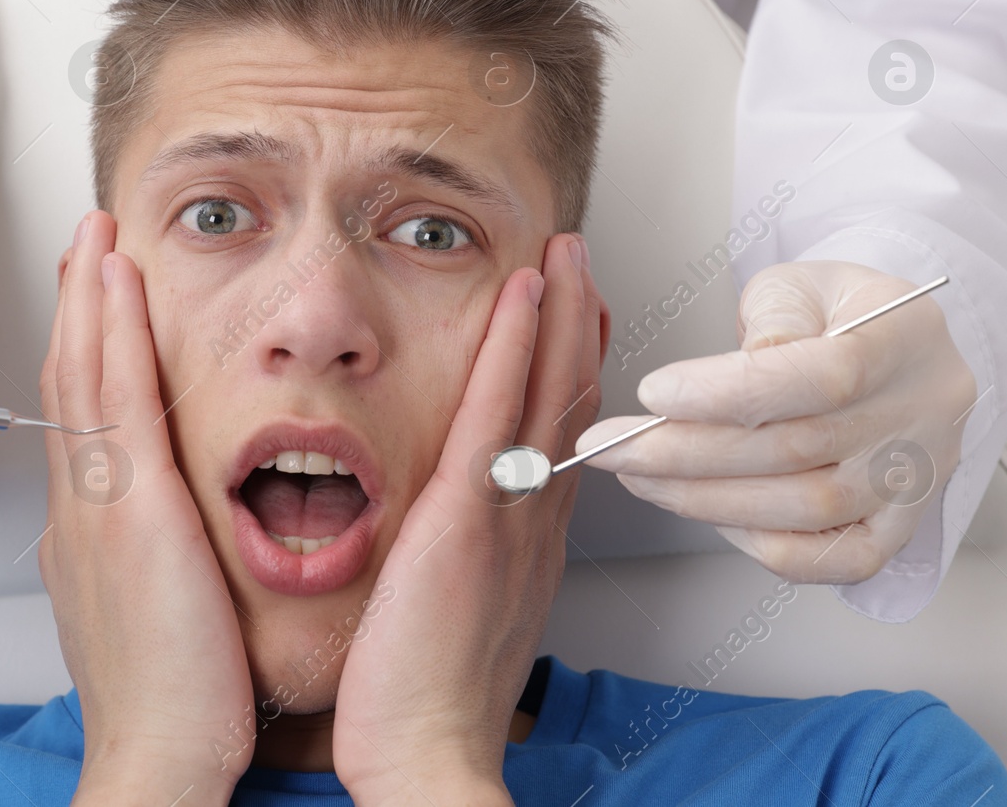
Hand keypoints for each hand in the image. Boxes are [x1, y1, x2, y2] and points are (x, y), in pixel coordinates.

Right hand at [40, 211, 252, 806]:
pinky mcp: (129, 506)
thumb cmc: (170, 701)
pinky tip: (115, 280)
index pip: (79, 415)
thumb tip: (164, 536)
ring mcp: (97, 501)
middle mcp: (81, 505)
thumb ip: (153, 559)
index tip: (94, 300)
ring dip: (89, 295)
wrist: (157, 758)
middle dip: (78, 303)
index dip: (82, 348)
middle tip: (85, 243)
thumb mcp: (152, 613)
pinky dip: (109, 329)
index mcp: (89, 530)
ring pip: (82, 371)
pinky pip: (112, 395)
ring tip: (96, 236)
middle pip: (69, 378)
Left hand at [333, 233, 607, 804]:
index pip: (560, 437)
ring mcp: (510, 512)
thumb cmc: (424, 697)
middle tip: (581, 265)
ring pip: (547, 393)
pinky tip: (525, 293)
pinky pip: (499, 411)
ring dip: (558, 313)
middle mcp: (533, 518)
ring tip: (564, 251)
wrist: (426, 755)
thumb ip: (465, 564)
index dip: (570, 373)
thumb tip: (454, 538)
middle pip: (570, 402)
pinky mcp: (471, 515)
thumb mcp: (457, 615)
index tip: (572, 321)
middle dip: (577, 326)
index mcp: (526, 541)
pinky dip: (516, 345)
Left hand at [581, 259, 975, 584]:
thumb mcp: (803, 282)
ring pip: (806, 510)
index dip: (730, 392)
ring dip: (704, 499)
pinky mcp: (899, 526)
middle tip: (609, 446)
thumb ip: (775, 314)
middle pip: (798, 449)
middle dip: (684, 453)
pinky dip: (759, 542)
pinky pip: (831, 560)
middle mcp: (922, 416)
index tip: (651, 393)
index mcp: (904, 339)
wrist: (892, 351)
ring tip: (637, 474)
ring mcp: (916, 481)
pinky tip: (706, 510)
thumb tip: (735, 374)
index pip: (822, 374)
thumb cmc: (835, 312)